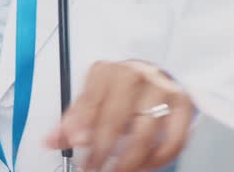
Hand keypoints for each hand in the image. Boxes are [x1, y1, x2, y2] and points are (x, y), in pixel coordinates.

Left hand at [44, 59, 193, 171]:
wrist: (154, 73)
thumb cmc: (119, 88)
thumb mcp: (92, 96)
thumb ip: (73, 119)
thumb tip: (50, 141)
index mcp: (107, 72)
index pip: (91, 100)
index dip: (81, 125)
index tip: (76, 144)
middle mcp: (135, 76)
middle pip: (117, 118)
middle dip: (102, 149)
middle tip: (93, 167)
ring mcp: (162, 90)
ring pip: (145, 133)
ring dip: (129, 160)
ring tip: (116, 171)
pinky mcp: (183, 105)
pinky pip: (173, 141)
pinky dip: (158, 159)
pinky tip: (143, 166)